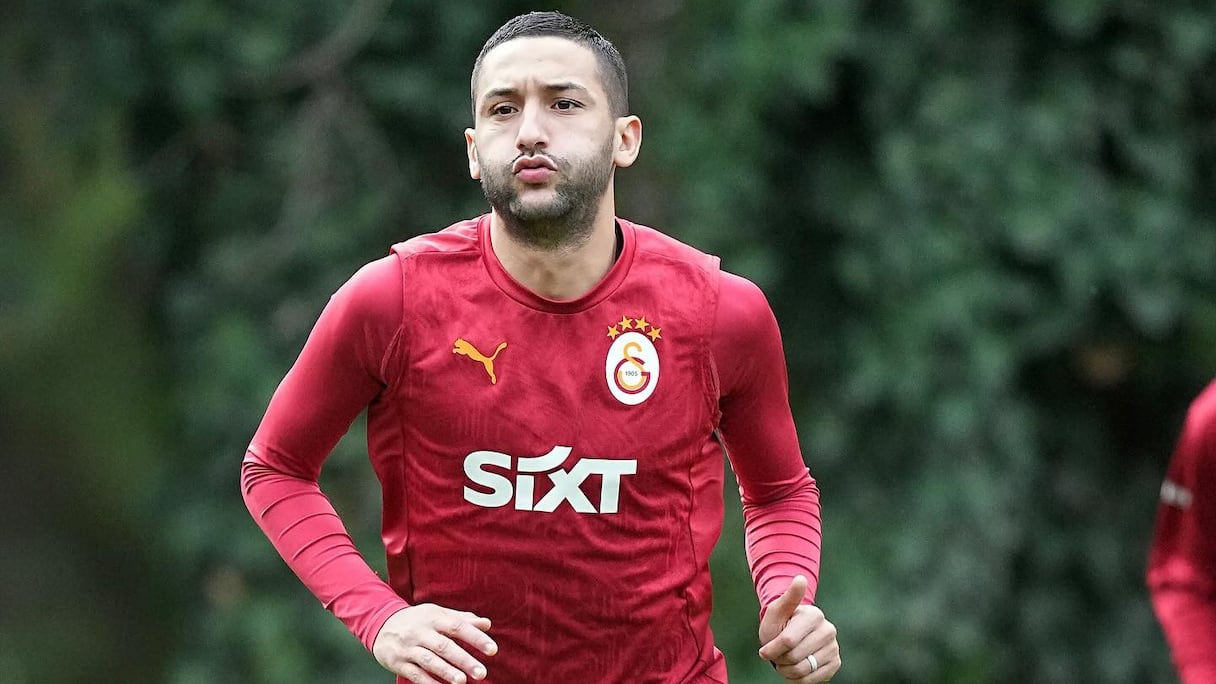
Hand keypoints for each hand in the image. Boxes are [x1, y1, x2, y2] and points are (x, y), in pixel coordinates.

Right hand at [372, 604, 497, 683]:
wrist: (381, 624)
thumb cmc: (418, 620)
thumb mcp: (437, 613)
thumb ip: (462, 619)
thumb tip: (486, 624)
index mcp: (434, 617)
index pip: (458, 627)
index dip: (476, 638)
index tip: (493, 650)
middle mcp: (421, 632)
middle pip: (444, 646)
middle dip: (464, 660)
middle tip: (481, 673)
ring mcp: (408, 647)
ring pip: (428, 661)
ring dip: (446, 672)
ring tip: (462, 681)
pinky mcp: (398, 662)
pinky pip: (415, 674)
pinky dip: (428, 682)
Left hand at [757, 575, 839, 681]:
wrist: (789, 638)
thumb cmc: (780, 625)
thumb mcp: (776, 612)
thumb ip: (788, 598)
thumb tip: (800, 579)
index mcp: (814, 615)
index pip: (787, 641)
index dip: (772, 649)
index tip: (765, 649)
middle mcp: (828, 630)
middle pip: (794, 657)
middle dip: (780, 659)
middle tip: (778, 653)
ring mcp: (834, 647)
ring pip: (803, 670)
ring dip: (787, 670)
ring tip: (785, 661)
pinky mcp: (835, 663)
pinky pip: (811, 680)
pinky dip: (797, 679)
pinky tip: (795, 668)